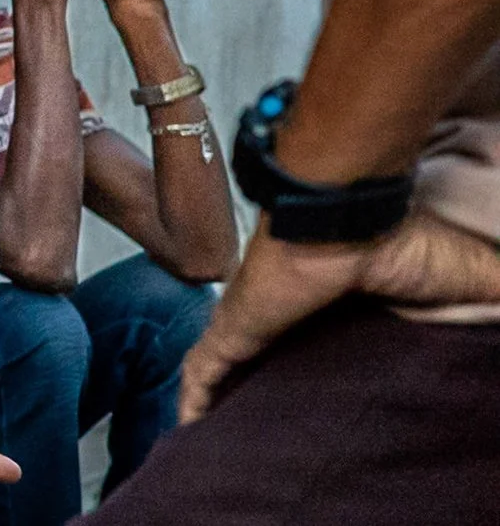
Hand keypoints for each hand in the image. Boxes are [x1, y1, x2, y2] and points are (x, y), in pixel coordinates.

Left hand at [182, 208, 499, 421]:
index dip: (319, 370)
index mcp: (336, 309)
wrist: (342, 221)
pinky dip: (192, 399)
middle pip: (274, 361)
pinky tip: (188, 429)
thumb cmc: (398, 245)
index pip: (322, 347)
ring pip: (230, 370)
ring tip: (224, 438)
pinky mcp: (231, 329)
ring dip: (224, 399)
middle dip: (268, 389)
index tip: (325, 403)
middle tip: (270, 432)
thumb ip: (478, 305)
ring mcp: (254, 320)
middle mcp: (289, 315)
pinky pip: (201, 371)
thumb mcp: (460, 283)